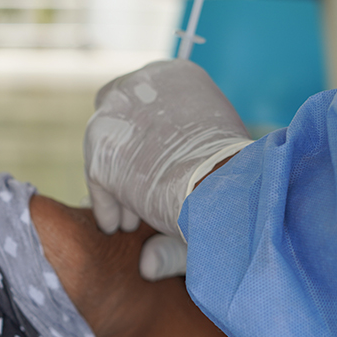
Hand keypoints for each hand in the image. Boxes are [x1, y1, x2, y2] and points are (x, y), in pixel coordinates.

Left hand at [83, 59, 250, 242]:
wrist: (228, 187)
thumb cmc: (239, 177)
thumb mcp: (216, 165)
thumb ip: (186, 184)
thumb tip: (148, 261)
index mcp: (177, 75)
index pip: (147, 99)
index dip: (148, 138)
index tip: (156, 168)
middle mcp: (142, 84)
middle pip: (118, 117)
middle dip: (127, 155)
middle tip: (139, 193)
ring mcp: (116, 115)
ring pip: (105, 151)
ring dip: (116, 184)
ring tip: (131, 221)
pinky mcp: (100, 149)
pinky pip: (97, 181)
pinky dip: (106, 204)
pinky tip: (118, 226)